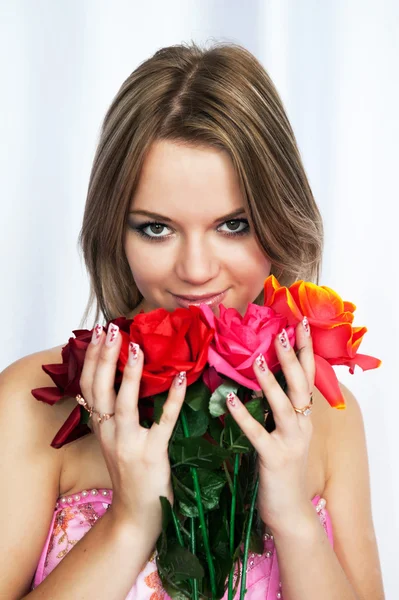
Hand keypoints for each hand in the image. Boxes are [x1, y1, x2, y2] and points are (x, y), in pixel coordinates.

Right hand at [79, 323, 186, 541]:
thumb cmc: (130, 473)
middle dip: (104, 357)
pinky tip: (181, 378)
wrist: (136, 515)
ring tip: (136, 346)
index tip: (99, 333)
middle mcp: (108, 433)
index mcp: (100, 427)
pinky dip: (173, 399)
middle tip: (111, 329)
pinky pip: (163, 422)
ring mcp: (129, 445)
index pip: (88, 386)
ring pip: (124, 404)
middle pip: (99, 389)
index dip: (92, 358)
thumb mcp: (115, 440)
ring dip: (128, 374)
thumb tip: (126, 377)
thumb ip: (116, 413)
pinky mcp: (152, 455)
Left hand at [225, 318, 314, 531]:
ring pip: (283, 405)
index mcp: (304, 417)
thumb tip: (259, 380)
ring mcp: (290, 442)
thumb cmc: (282, 471)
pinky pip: (257, 433)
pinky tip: (230, 400)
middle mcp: (302, 425)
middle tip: (284, 331)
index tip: (303, 324)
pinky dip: (244, 416)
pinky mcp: (274, 458)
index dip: (306, 350)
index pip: (307, 376)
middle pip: (300, 384)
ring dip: (270, 381)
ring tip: (258, 358)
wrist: (290, 512)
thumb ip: (276, 410)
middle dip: (292, 356)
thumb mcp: (285, 435)